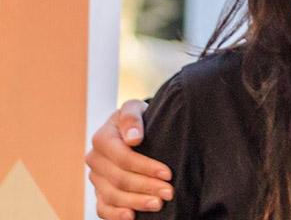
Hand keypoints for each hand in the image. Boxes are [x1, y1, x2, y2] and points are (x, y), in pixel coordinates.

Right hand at [85, 100, 172, 219]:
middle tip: (169, 193)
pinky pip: (102, 207)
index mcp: (102, 139)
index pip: (123, 158)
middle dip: (146, 187)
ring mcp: (96, 178)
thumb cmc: (137, 118)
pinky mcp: (99, 191)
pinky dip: (115, 215)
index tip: (168, 174)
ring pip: (113, 195)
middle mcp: (95, 160)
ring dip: (136, 202)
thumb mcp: (135, 108)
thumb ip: (132, 117)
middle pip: (120, 179)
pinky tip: (131, 216)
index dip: (146, 167)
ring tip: (158, 205)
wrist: (132, 129)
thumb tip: (133, 138)